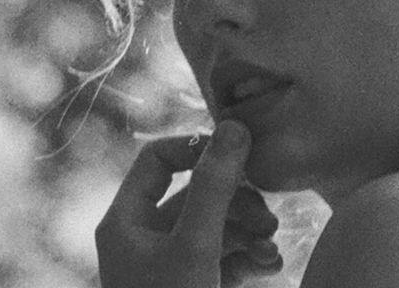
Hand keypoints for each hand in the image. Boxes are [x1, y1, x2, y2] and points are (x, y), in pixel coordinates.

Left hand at [96, 120, 281, 287]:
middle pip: (199, 194)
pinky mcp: (196, 282)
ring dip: (252, 233)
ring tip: (271, 251)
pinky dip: (251, 256)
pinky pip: (227, 255)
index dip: (199, 150)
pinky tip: (272, 264)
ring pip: (219, 225)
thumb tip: (234, 126)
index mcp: (127, 222)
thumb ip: (214, 186)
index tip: (240, 155)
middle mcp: (146, 238)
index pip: (158, 159)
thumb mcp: (195, 245)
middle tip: (269, 221)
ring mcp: (171, 262)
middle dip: (241, 205)